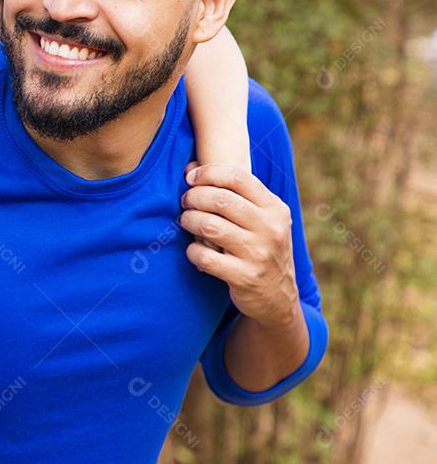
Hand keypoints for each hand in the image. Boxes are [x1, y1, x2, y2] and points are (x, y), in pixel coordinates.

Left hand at [179, 163, 301, 328]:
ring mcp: (259, 254)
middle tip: (185, 202)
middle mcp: (271, 228)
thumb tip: (189, 167)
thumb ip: (231, 193)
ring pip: (209, 226)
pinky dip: (192, 251)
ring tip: (186, 222)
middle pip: (220, 199)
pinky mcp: (245, 277)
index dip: (208, 173)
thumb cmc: (260, 247)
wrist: (278, 297)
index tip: (191, 178)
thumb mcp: (260, 219)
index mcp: (275, 208)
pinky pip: (205, 257)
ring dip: (189, 221)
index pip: (238, 178)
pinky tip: (194, 250)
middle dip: (194, 197)